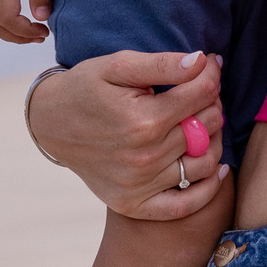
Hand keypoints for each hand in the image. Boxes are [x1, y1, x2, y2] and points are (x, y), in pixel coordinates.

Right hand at [27, 51, 225, 221]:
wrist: (50, 123)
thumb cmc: (86, 88)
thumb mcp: (118, 65)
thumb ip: (162, 63)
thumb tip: (203, 61)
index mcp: (144, 120)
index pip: (202, 94)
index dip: (212, 74)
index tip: (210, 64)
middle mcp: (145, 156)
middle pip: (208, 126)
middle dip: (213, 102)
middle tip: (203, 91)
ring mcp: (140, 185)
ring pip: (205, 162)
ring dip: (215, 139)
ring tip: (203, 122)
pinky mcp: (134, 204)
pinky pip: (185, 205)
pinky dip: (207, 189)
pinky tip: (216, 168)